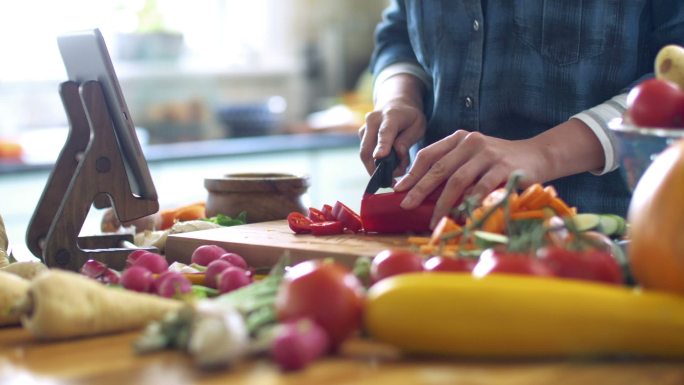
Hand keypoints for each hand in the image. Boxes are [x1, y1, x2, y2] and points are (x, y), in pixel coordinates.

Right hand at [359, 100, 426, 176]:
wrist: (395, 103)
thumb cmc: (409, 117)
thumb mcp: (418, 126)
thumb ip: (407, 140)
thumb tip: (397, 154)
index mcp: (390, 116)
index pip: (385, 133)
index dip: (382, 146)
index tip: (380, 157)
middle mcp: (372, 120)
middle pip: (367, 149)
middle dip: (376, 169)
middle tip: (390, 182)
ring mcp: (364, 128)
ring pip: (365, 155)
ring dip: (377, 168)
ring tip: (395, 172)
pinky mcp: (361, 136)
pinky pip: (366, 154)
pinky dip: (376, 163)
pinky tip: (389, 165)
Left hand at [393, 130, 544, 226]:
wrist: (537, 155)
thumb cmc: (498, 161)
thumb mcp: (472, 156)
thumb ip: (451, 166)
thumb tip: (421, 191)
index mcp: (459, 138)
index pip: (429, 154)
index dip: (412, 172)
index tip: (398, 189)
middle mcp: (471, 142)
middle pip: (439, 168)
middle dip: (419, 189)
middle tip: (406, 205)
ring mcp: (488, 154)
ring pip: (457, 180)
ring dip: (442, 203)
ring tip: (432, 220)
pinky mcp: (504, 168)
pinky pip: (481, 188)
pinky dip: (468, 203)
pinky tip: (459, 215)